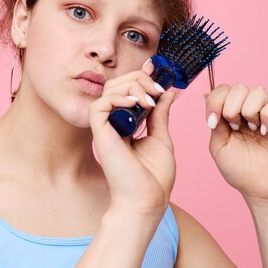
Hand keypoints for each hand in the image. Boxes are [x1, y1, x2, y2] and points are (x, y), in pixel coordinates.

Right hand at [90, 59, 176, 217]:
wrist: (147, 200)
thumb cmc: (154, 177)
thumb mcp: (161, 137)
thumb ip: (160, 114)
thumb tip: (168, 92)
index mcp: (126, 123)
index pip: (127, 90)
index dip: (139, 75)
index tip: (156, 68)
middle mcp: (113, 122)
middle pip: (117, 84)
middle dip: (140, 79)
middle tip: (158, 90)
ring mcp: (105, 127)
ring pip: (109, 89)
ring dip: (133, 87)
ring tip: (150, 100)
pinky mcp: (99, 133)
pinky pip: (101, 104)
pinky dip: (119, 98)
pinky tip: (137, 105)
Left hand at [205, 84, 267, 203]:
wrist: (261, 188)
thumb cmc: (239, 170)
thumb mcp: (218, 145)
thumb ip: (214, 121)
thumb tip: (204, 96)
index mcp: (229, 114)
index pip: (222, 90)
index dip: (215, 100)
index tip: (212, 121)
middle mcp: (247, 110)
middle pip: (238, 87)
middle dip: (230, 106)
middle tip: (234, 127)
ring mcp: (264, 114)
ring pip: (257, 91)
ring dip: (248, 110)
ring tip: (250, 129)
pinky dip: (266, 116)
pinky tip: (264, 132)